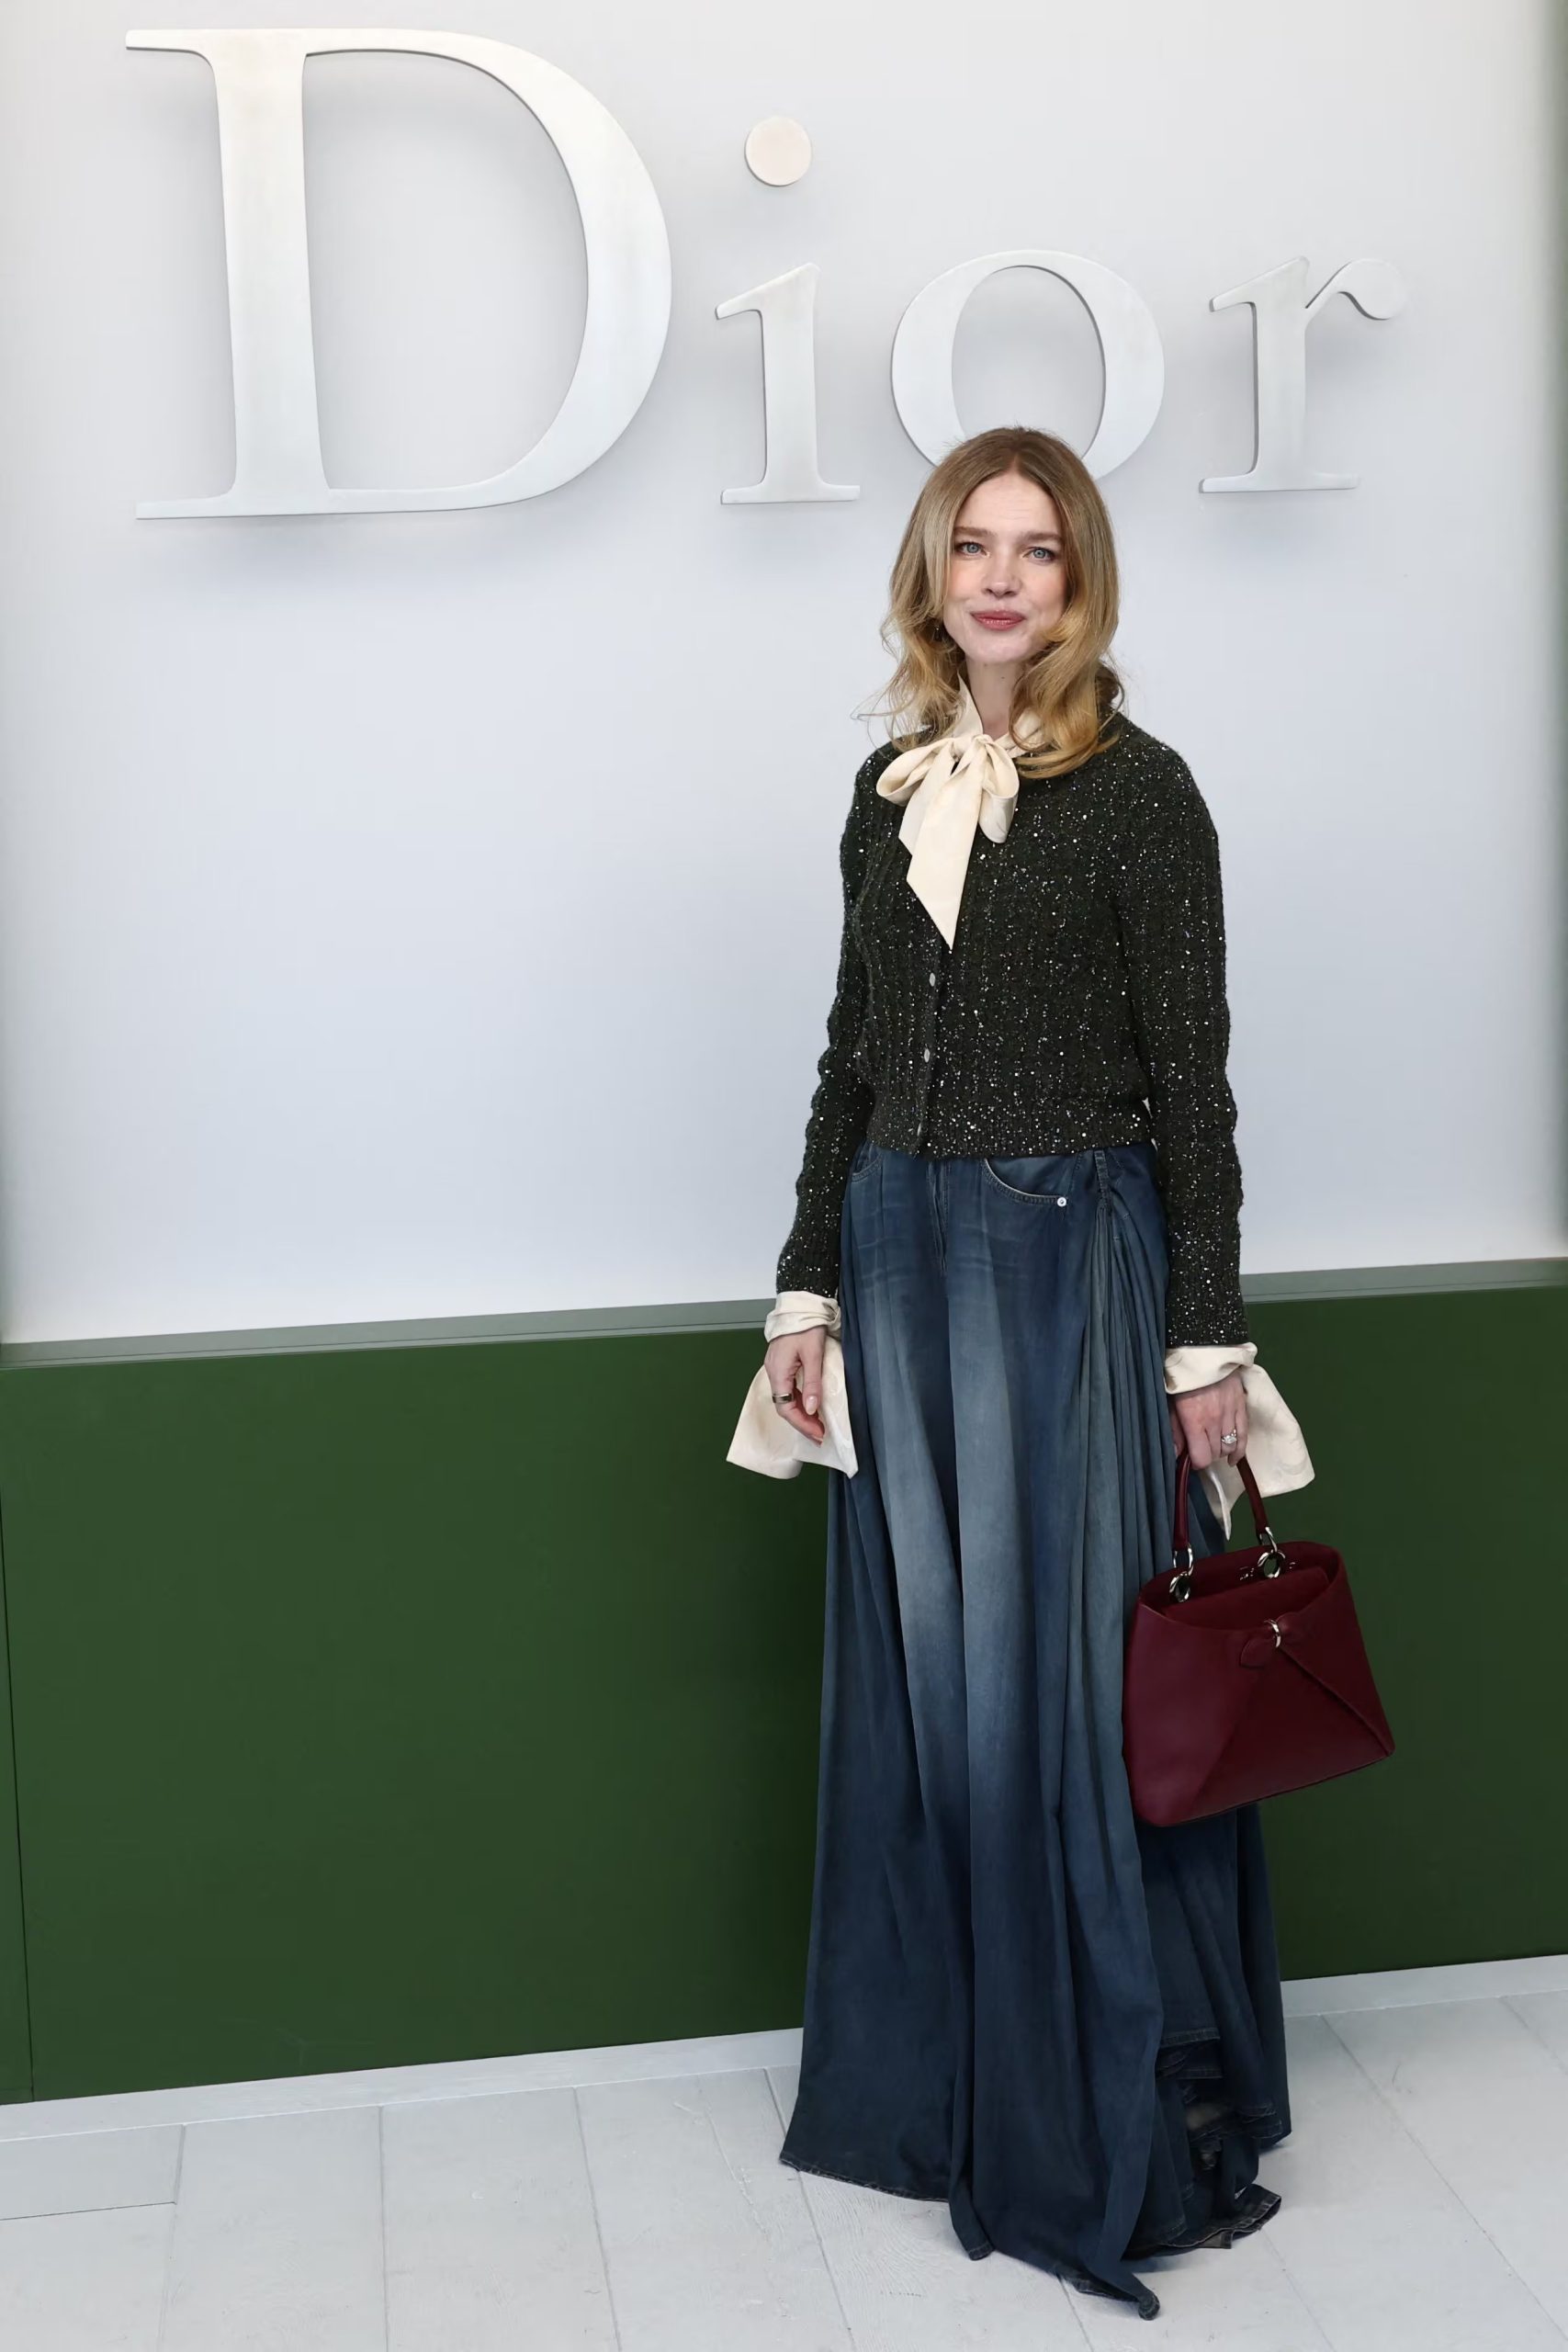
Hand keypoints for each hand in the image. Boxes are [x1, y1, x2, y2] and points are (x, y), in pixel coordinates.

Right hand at [764, 1325, 826, 1445]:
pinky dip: (799, 1401)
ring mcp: (776, 1368)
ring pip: (786, 1399)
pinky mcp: (782, 1364)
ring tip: (817, 1425)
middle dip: (802, 1423)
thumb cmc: (806, 1326)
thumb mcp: (813, 1355)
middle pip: (784, 1406)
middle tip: (820, 1435)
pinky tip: (811, 1406)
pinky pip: (788, 1389)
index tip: (818, 1434)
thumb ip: (812, 1383)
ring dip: (801, 1413)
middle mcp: (773, 1372)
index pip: (785, 1408)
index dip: (801, 1424)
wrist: (800, 1304)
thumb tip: (812, 1409)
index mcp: (778, 1372)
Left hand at [1169, 1369, 1247, 1471]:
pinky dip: (1239, 1450)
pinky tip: (1233, 1459)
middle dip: (1206, 1455)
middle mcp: (1215, 1421)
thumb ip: (1174, 1430)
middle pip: (1215, 1453)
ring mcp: (1230, 1415)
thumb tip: (1176, 1455)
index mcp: (1195, 1420)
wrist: (1204, 1351)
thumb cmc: (1183, 1377)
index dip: (1195, 1462)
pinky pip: (1244, 1436)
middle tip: (1198, 1448)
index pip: (1201, 1457)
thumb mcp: (1171, 1403)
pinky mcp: (1241, 1407)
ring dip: (1220, 1451)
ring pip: (1229, 1447)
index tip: (1189, 1458)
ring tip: (1211, 1446)